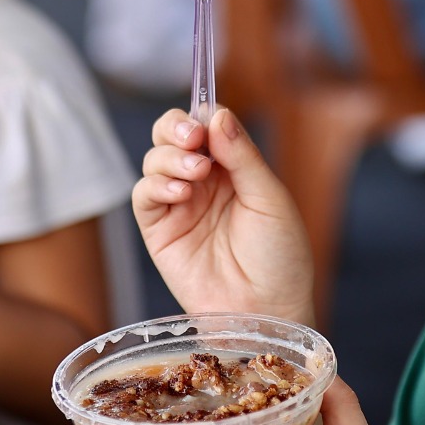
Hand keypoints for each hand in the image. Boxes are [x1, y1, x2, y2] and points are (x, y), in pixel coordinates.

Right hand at [134, 108, 315, 324]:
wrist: (268, 309)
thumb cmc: (280, 258)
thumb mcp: (270, 198)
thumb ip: (243, 156)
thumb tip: (217, 115)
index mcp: (234, 168)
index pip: (207, 125)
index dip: (202, 114)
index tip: (208, 118)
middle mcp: (203, 182)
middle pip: (171, 135)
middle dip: (176, 127)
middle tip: (194, 139)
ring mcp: (179, 205)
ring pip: (154, 159)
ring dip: (170, 157)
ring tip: (197, 172)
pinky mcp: (159, 232)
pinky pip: (143, 195)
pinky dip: (156, 184)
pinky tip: (180, 191)